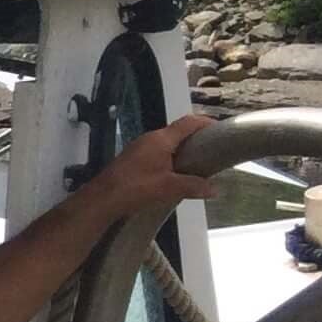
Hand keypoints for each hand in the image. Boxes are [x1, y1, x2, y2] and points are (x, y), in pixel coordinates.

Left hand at [99, 113, 219, 212]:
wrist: (101, 199)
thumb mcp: (169, 187)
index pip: (188, 122)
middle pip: (178, 132)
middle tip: (211, 151)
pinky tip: (173, 174)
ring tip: (197, 164)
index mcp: (161, 139)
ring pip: (166, 143)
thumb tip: (214, 190)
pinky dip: (169, 159)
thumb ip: (194, 186)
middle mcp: (149, 139)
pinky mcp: (131, 159)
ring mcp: (138, 148)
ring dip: (182, 151)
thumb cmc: (134, 188)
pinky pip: (156, 153)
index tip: (220, 129)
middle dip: (196, 139)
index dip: (206, 123)